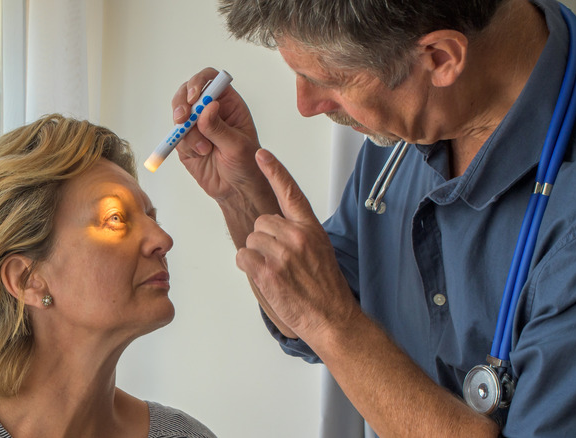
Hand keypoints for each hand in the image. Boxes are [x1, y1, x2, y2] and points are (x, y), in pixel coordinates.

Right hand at [172, 67, 270, 204]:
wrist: (237, 190)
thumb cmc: (247, 164)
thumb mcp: (237, 145)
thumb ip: (219, 127)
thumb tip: (208, 106)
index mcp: (228, 103)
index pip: (210, 80)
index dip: (199, 83)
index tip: (193, 97)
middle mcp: (210, 111)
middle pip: (186, 93)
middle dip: (181, 105)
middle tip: (182, 120)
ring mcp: (196, 126)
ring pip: (179, 117)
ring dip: (187, 133)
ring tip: (204, 149)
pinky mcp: (186, 142)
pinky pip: (176, 137)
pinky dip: (185, 145)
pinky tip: (200, 154)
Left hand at [235, 149, 358, 339]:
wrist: (332, 318)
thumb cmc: (326, 289)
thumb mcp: (320, 250)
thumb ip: (298, 233)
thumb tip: (276, 227)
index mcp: (310, 228)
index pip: (290, 192)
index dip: (274, 171)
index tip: (262, 154)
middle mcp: (297, 236)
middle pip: (260, 221)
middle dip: (264, 240)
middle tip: (282, 262)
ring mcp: (282, 253)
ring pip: (250, 240)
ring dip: (257, 256)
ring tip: (278, 273)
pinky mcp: (268, 271)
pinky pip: (243, 257)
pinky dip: (249, 268)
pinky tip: (268, 279)